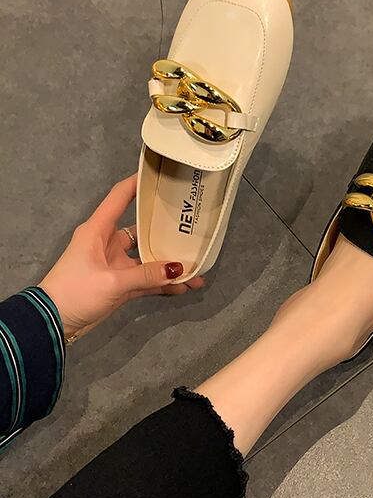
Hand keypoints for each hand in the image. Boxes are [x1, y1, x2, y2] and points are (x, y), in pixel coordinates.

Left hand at [39, 174, 204, 338]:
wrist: (52, 322)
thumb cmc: (74, 291)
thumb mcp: (112, 281)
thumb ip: (147, 275)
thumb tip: (179, 269)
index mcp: (98, 230)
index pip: (119, 197)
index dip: (138, 183)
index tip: (161, 175)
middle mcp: (108, 243)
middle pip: (143, 230)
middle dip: (167, 234)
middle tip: (192, 229)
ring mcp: (115, 265)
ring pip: (148, 260)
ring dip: (169, 266)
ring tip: (195, 270)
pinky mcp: (119, 284)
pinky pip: (146, 280)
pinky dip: (162, 284)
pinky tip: (182, 287)